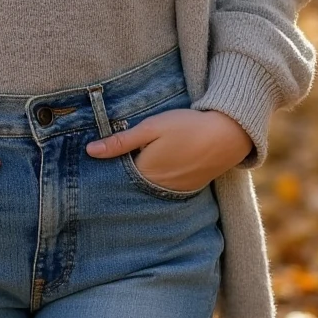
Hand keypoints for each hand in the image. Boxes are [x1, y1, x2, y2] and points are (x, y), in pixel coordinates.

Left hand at [86, 107, 253, 191]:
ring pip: (147, 187)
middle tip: (114, 157)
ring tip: (138, 159)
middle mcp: (158, 189)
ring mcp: (174, 191)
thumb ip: (121, 141)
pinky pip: (164, 188)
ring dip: (140, 177)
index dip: (106, 165)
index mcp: (145, 173)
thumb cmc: (186, 126)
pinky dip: (158, 179)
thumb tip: (90, 151)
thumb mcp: (151, 127)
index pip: (116, 175)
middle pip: (131, 183)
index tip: (96, 156)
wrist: (227, 135)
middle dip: (121, 173)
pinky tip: (158, 164)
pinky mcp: (188, 189)